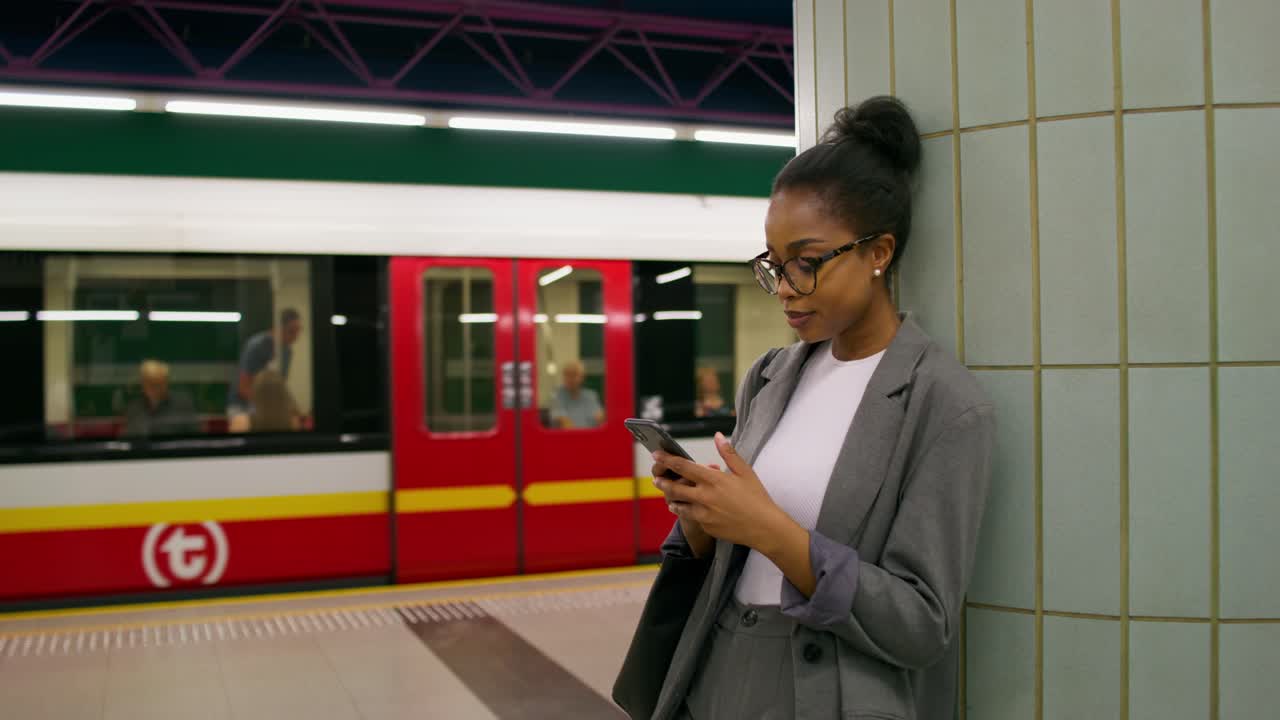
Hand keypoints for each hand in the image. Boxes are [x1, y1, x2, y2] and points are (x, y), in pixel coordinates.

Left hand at [652, 432, 790, 550]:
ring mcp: (704, 514)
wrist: (764, 528)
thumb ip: (728, 453)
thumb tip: (718, 436)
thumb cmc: (757, 497)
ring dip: (672, 499)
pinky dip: (688, 512)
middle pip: (675, 487)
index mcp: (713, 480)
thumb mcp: (745, 472)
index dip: (667, 459)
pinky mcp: (706, 527)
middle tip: (657, 479)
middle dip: (663, 482)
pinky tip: (688, 509)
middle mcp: (705, 497)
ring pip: (679, 505)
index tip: (656, 454)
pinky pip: (693, 517)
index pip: (683, 466)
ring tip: (669, 497)